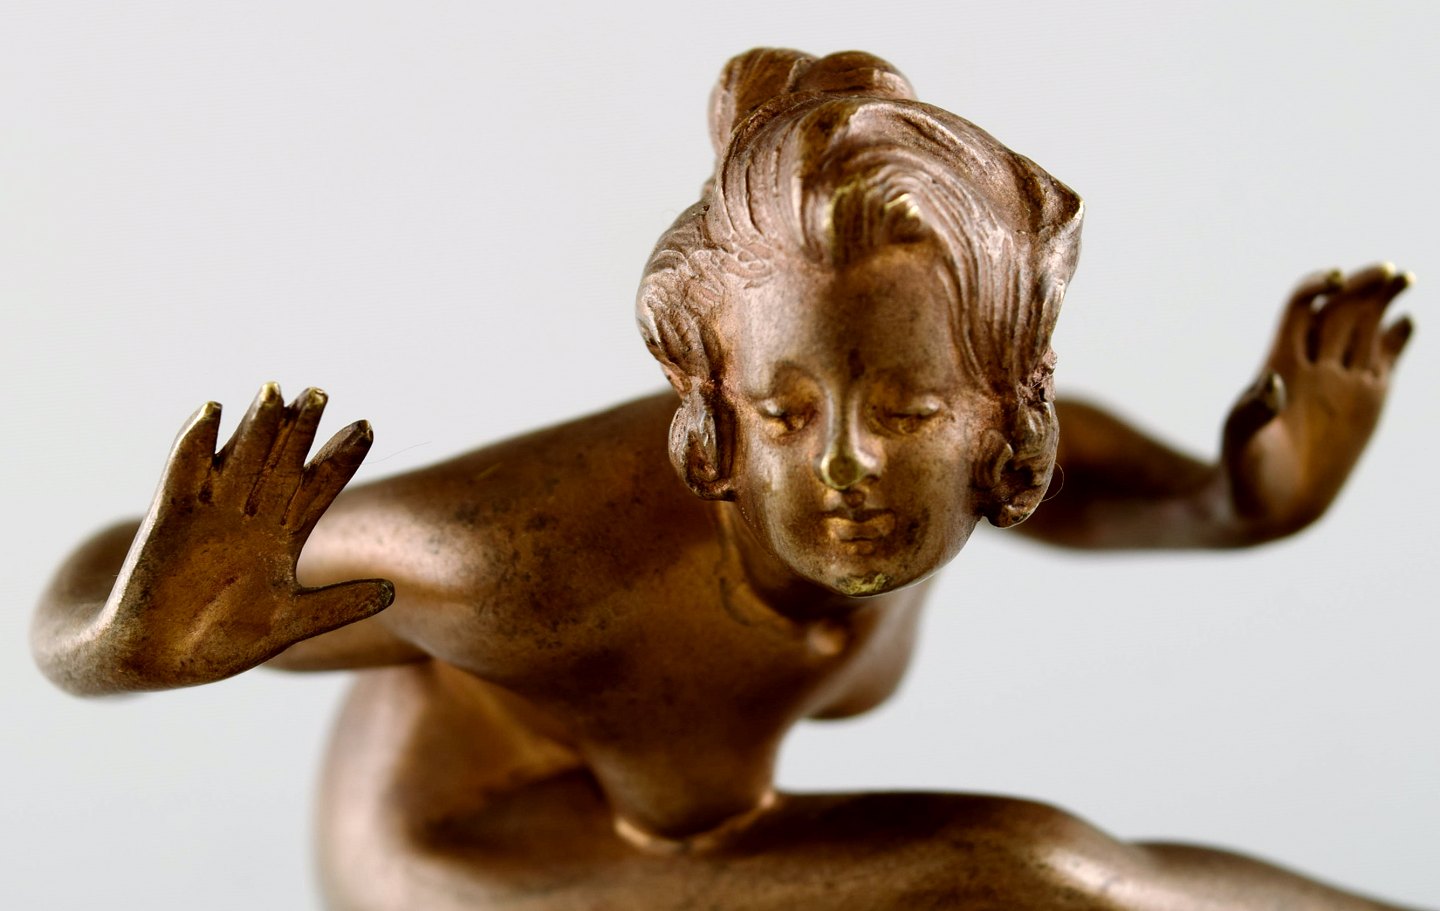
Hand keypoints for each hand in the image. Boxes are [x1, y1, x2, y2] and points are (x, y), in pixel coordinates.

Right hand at [107, 383, 393, 685]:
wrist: (157, 660)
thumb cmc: (221, 642)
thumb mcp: (290, 623)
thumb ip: (339, 606)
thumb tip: (393, 592)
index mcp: (282, 539)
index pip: (318, 488)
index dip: (340, 458)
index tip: (367, 426)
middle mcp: (250, 519)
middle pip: (281, 465)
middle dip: (300, 430)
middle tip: (320, 393)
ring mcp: (210, 515)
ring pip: (239, 460)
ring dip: (256, 427)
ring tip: (276, 392)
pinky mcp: (170, 520)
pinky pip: (184, 473)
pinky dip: (196, 443)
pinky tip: (211, 411)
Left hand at [1221, 265, 1412, 538]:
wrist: (1269, 509)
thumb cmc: (1243, 477)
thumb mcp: (1239, 447)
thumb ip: (1250, 415)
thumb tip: (1271, 384)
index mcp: (1280, 365)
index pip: (1299, 309)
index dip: (1314, 288)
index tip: (1334, 280)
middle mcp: (1313, 366)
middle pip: (1339, 310)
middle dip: (1361, 286)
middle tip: (1386, 271)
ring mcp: (1342, 382)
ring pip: (1365, 328)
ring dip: (1384, 301)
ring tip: (1405, 278)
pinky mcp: (1367, 403)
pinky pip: (1384, 361)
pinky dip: (1397, 340)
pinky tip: (1409, 323)